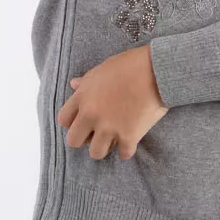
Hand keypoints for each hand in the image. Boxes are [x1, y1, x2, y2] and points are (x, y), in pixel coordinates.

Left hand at [57, 45, 169, 159]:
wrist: (156, 70)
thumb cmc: (129, 65)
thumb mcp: (102, 69)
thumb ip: (86, 82)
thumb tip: (74, 84)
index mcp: (83, 97)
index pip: (64, 120)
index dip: (73, 122)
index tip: (84, 121)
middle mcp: (91, 115)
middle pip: (74, 141)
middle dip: (85, 138)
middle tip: (97, 132)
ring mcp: (109, 128)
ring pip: (96, 153)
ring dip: (105, 146)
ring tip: (115, 137)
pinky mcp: (128, 137)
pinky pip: (123, 155)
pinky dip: (127, 149)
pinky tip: (131, 139)